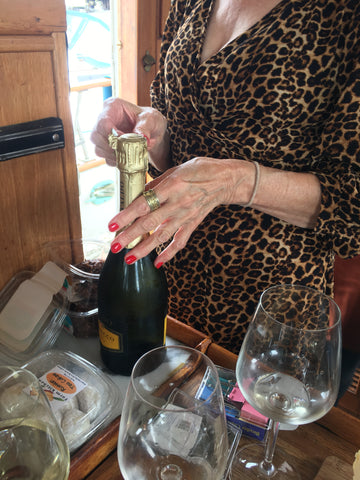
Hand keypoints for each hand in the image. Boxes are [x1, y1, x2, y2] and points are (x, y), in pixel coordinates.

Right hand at [90, 97, 167, 165]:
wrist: (154, 132)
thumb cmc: (151, 120)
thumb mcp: (151, 119)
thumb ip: (145, 127)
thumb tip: (141, 137)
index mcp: (112, 107)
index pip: (103, 122)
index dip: (112, 135)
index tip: (125, 141)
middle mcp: (104, 119)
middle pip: (96, 136)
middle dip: (111, 147)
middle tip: (127, 150)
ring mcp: (104, 134)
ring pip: (98, 148)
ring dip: (114, 155)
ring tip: (130, 155)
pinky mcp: (107, 147)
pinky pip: (105, 158)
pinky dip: (116, 161)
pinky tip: (127, 158)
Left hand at [107, 157, 250, 266]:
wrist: (225, 180)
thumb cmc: (199, 170)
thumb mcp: (174, 170)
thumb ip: (155, 184)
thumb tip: (138, 195)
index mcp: (171, 187)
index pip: (143, 204)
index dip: (126, 216)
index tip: (112, 225)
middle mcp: (177, 203)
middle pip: (149, 223)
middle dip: (130, 236)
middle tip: (115, 246)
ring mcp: (185, 216)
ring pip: (162, 236)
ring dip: (144, 249)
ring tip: (129, 258)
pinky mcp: (193, 224)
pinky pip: (180, 242)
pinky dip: (169, 253)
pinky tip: (157, 262)